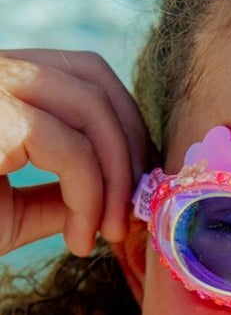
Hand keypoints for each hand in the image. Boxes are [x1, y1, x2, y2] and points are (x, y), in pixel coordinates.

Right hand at [0, 49, 154, 256]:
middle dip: (131, 149)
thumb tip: (112, 197)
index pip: (85, 75)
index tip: (133, 188)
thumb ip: (59, 195)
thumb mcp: (10, 208)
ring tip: (108, 233)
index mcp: (1, 84)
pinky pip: (69, 149)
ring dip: (117, 177)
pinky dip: (90, 197)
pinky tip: (78, 239)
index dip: (125, 127)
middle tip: (130, 214)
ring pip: (92, 106)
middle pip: (96, 79)